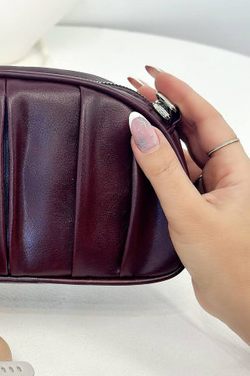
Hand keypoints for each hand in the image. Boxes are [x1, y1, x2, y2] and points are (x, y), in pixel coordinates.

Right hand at [127, 67, 249, 343]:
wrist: (241, 301)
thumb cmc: (231, 263)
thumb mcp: (191, 212)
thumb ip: (163, 171)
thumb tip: (141, 130)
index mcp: (234, 167)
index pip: (204, 116)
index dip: (179, 91)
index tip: (153, 74)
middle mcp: (224, 173)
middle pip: (193, 127)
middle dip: (166, 105)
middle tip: (136, 87)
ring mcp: (211, 189)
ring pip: (184, 151)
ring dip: (162, 131)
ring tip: (136, 112)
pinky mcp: (198, 206)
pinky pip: (177, 174)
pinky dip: (160, 161)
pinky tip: (144, 156)